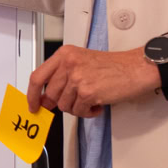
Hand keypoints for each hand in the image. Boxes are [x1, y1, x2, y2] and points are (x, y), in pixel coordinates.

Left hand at [28, 45, 159, 117]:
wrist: (136, 68)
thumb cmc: (113, 66)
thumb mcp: (81, 61)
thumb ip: (62, 74)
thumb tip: (46, 98)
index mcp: (64, 54)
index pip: (37, 77)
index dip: (32, 94)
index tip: (33, 105)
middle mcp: (68, 64)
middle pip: (51, 95)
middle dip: (61, 103)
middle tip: (75, 102)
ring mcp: (77, 78)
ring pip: (64, 106)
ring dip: (77, 107)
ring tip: (91, 99)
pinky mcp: (87, 92)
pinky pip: (79, 111)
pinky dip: (88, 112)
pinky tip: (98, 104)